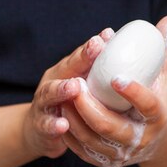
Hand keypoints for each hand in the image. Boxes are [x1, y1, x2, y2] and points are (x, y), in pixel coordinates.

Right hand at [22, 28, 114, 158]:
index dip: (92, 47)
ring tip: (75, 86)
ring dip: (62, 89)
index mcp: (67, 71)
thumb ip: (98, 69)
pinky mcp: (41, 125)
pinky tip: (63, 125)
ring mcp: (44, 103)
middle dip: (80, 59)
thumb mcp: (81, 83)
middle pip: (65, 68)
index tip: (106, 37)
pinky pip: (46, 125)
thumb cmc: (67, 102)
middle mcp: (53, 82)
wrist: (39, 129)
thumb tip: (126, 49)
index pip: (80, 55)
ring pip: (51, 94)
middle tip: (95, 49)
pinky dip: (54, 125)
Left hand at [61, 16, 166, 166]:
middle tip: (75, 84)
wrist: (162, 140)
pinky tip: (61, 115)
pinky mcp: (107, 161)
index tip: (115, 77)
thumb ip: (164, 49)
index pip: (148, 106)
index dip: (133, 93)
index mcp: (159, 117)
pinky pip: (83, 151)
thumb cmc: (162, 99)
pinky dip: (70, 135)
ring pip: (93, 141)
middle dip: (89, 107)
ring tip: (63, 96)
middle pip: (111, 128)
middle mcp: (141, 140)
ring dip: (74, 119)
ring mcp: (123, 153)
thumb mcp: (166, 76)